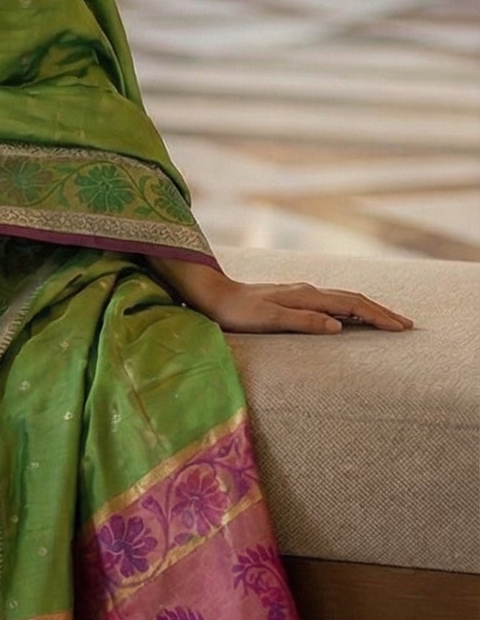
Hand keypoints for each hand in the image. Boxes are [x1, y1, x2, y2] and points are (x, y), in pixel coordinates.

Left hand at [182, 268, 411, 336]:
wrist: (214, 296)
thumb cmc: (237, 313)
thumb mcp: (269, 319)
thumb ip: (304, 321)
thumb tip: (338, 326)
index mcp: (306, 296)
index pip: (352, 305)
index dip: (378, 316)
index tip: (400, 328)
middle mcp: (308, 291)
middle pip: (353, 299)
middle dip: (381, 311)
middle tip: (406, 325)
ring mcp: (301, 293)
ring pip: (344, 299)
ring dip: (368, 309)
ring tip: (387, 320)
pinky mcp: (294, 298)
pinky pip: (331, 302)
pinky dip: (350, 309)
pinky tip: (352, 316)